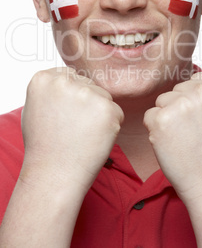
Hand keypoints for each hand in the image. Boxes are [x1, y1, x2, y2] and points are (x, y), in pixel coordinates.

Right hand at [21, 67, 123, 193]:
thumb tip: (70, 79)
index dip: (72, 97)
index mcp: (44, 79)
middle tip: (73, 128)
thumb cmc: (44, 146)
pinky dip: (111, 126)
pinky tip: (94, 140)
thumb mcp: (35, 108)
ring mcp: (86, 94)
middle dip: (87, 104)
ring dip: (99, 114)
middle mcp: (64, 81)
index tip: (65, 114)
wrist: (53, 175)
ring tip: (82, 135)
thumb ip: (51, 89)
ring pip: (104, 98)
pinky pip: (116, 112)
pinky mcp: (106, 108)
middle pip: (89, 85)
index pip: (71, 76)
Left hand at [144, 73, 201, 204]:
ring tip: (183, 139)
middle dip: (180, 108)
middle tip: (192, 132)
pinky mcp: (162, 119)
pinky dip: (155, 130)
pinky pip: (150, 116)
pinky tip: (171, 144)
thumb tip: (201, 85)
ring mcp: (181, 104)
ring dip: (167, 118)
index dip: (193, 100)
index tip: (199, 118)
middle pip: (177, 91)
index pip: (195, 81)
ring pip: (162, 102)